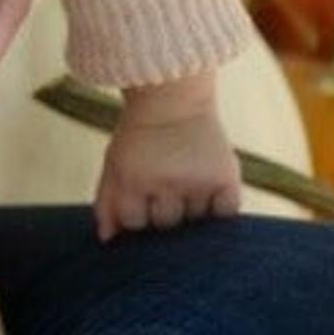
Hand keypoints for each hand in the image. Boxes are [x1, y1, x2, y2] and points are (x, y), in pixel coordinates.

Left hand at [95, 100, 245, 241]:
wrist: (174, 94)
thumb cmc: (141, 133)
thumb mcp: (114, 162)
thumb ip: (107, 202)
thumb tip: (107, 241)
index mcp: (133, 179)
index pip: (135, 223)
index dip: (138, 213)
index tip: (142, 195)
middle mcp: (165, 182)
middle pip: (167, 224)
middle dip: (165, 209)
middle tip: (167, 182)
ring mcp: (197, 180)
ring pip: (196, 221)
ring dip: (192, 208)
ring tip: (188, 179)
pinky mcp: (225, 176)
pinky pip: (226, 213)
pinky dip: (221, 208)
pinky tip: (211, 191)